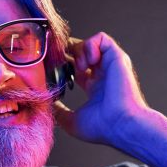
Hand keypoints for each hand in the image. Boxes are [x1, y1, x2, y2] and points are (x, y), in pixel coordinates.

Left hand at [54, 32, 152, 146]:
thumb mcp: (72, 122)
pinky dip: (91, 45)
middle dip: (67, 52)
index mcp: (94, 88)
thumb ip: (58, 112)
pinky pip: (102, 38)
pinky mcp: (117, 57)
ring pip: (90, 44)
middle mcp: (102, 74)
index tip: (51, 68)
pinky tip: (89, 62)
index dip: (62, 65)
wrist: (121, 124)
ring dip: (79, 50)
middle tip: (57, 58)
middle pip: (81, 54)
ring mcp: (110, 65)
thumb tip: (45, 105)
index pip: (76, 69)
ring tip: (80, 66)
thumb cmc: (102, 127)